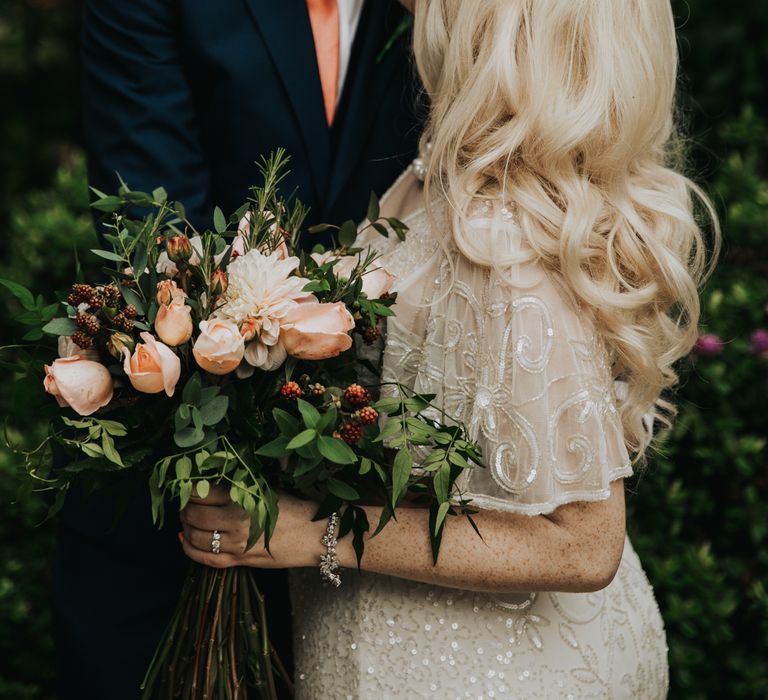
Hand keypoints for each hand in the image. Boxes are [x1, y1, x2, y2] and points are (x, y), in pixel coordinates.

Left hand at [179, 484, 325, 569]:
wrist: (316, 535)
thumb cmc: (295, 507)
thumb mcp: (266, 489)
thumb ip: (239, 486)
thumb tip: (212, 480)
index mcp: (243, 498)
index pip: (202, 491)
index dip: (190, 488)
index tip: (189, 485)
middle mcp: (236, 521)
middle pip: (194, 514)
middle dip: (185, 507)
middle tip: (185, 502)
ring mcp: (236, 543)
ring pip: (195, 537)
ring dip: (185, 526)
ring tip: (187, 519)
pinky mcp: (240, 560)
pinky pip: (206, 559)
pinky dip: (189, 548)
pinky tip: (184, 539)